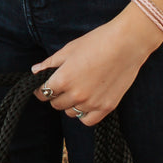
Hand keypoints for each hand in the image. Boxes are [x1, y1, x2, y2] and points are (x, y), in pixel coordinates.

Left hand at [31, 7, 160, 123]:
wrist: (126, 45)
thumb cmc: (97, 42)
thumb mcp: (69, 49)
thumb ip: (50, 63)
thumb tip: (35, 70)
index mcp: (63, 79)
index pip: (43, 93)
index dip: (41, 88)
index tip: (44, 85)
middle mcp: (76, 95)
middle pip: (56, 104)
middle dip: (56, 95)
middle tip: (62, 85)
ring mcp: (92, 103)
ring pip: (70, 112)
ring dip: (69, 104)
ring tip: (76, 90)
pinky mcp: (106, 107)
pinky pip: (87, 120)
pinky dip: (83, 114)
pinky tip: (86, 103)